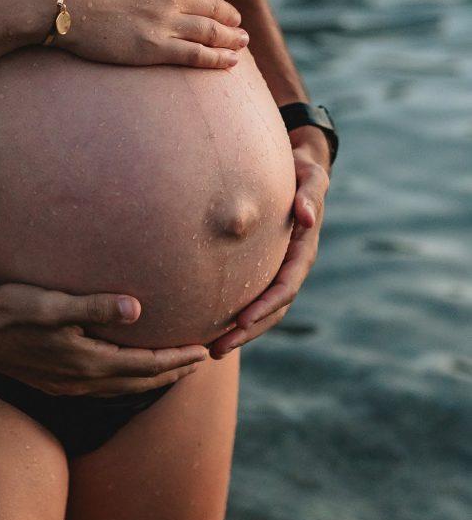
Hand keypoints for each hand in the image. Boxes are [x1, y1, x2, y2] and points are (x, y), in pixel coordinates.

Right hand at [0, 277, 207, 396]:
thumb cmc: (10, 309)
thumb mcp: (52, 304)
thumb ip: (94, 306)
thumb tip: (137, 308)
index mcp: (85, 362)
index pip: (144, 365)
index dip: (176, 359)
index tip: (202, 351)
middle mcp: (79, 380)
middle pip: (139, 381)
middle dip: (172, 372)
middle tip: (201, 362)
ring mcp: (65, 385)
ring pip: (122, 387)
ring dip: (151, 379)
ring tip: (173, 369)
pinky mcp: (54, 381)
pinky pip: (103, 387)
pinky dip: (126, 380)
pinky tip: (126, 371)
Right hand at [58, 0, 248, 67]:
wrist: (58, 0)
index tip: (218, 2)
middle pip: (212, 6)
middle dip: (230, 17)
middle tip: (240, 26)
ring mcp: (164, 21)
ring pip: (210, 32)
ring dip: (231, 39)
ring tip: (243, 43)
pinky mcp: (154, 48)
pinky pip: (195, 55)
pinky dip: (217, 59)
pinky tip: (231, 63)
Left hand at [209, 124, 330, 357]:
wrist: (298, 168)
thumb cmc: (302, 170)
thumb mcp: (311, 176)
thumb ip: (310, 194)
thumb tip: (307, 216)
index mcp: (304, 250)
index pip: (286, 286)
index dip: (265, 305)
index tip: (241, 321)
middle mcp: (291, 265)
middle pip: (273, 309)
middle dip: (247, 331)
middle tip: (218, 349)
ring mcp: (277, 268)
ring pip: (261, 310)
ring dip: (240, 332)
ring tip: (211, 350)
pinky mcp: (263, 266)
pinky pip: (250, 295)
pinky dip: (234, 315)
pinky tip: (209, 325)